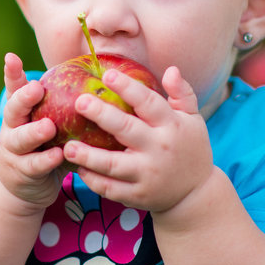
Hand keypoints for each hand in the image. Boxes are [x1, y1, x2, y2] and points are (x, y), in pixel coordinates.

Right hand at [0, 53, 65, 208]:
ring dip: (34, 132)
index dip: (12, 73)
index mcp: (21, 112)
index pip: (15, 88)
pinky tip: (59, 155)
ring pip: (20, 139)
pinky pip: (34, 165)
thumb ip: (64, 107)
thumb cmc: (45, 147)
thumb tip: (104, 80)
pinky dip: (47, 160)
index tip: (11, 57)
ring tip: (48, 127)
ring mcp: (14, 150)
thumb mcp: (50, 124)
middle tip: (37, 88)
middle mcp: (13, 127)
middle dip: (24, 98)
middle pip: (13, 109)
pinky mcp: (22, 172)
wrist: (23, 187)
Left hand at [62, 66, 215, 212]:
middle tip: (79, 102)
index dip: (128, 88)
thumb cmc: (190, 147)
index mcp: (172, 126)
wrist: (196, 194)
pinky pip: (111, 188)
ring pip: (113, 164)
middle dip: (101, 115)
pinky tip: (79, 168)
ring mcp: (148, 174)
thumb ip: (182, 93)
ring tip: (68, 146)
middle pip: (126, 129)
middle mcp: (159, 149)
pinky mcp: (138, 195)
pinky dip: (93, 180)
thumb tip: (171, 69)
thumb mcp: (193, 119)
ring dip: (88, 156)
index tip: (107, 75)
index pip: (148, 103)